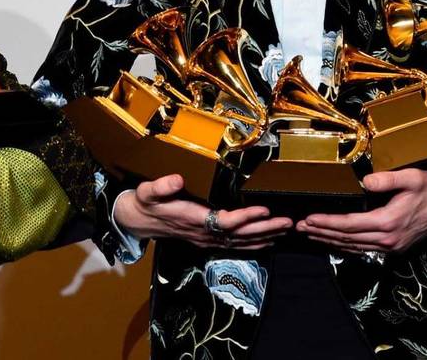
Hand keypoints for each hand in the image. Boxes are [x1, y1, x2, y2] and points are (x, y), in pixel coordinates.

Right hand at [113, 174, 292, 249]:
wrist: (138, 221)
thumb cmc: (145, 203)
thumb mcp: (147, 191)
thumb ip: (161, 186)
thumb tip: (177, 179)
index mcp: (192, 219)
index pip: (224, 221)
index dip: (245, 217)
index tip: (264, 209)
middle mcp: (203, 233)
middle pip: (239, 235)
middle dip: (265, 228)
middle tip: (288, 222)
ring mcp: (207, 240)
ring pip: (240, 242)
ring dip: (265, 236)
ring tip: (286, 230)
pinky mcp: (208, 241)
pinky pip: (235, 246)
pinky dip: (254, 244)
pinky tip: (269, 240)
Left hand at [296, 169, 426, 253]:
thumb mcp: (412, 178)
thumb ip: (387, 180)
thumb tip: (365, 181)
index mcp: (388, 222)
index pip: (349, 225)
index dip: (327, 223)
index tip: (308, 219)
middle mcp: (387, 239)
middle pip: (346, 238)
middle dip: (321, 233)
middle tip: (299, 228)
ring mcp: (391, 246)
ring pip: (353, 246)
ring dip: (329, 240)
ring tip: (310, 234)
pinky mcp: (394, 248)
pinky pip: (363, 249)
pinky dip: (345, 246)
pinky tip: (333, 241)